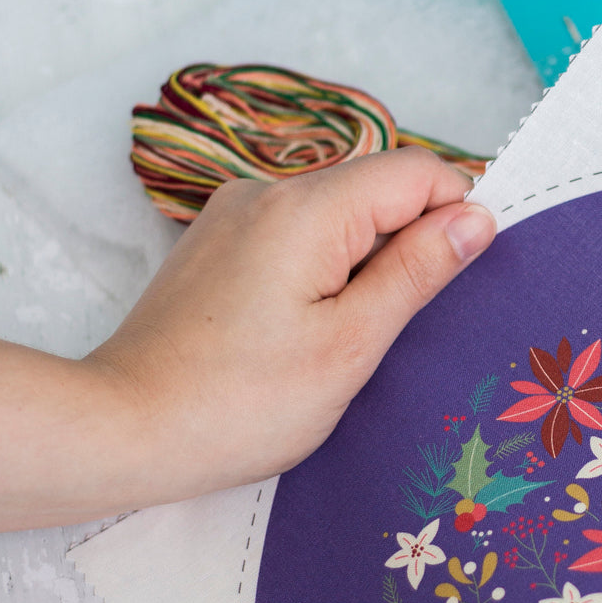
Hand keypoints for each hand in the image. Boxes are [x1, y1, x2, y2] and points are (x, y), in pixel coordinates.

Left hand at [88, 147, 496, 496]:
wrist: (125, 430)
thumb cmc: (238, 404)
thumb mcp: (350, 345)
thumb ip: (417, 272)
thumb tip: (477, 217)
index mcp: (305, 210)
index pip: (417, 172)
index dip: (458, 215)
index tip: (464, 280)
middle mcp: (266, 193)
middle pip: (377, 191)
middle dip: (412, 246)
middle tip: (410, 327)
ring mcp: (236, 217)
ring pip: (340, 218)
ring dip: (369, 266)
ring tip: (356, 340)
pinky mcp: (220, 246)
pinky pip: (300, 239)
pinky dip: (327, 274)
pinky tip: (314, 334)